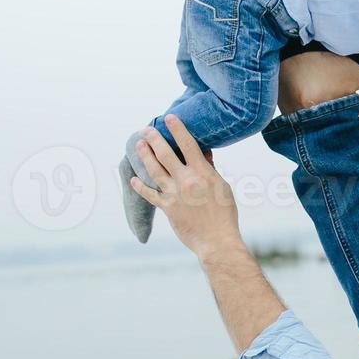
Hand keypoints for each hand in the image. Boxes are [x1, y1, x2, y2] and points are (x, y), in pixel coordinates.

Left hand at [129, 115, 240, 258]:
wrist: (217, 240)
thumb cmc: (224, 214)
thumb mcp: (222, 187)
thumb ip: (210, 169)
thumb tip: (203, 152)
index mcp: (203, 173)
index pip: (188, 144)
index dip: (177, 129)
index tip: (169, 118)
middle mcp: (186, 180)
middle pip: (165, 154)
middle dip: (154, 139)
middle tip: (146, 129)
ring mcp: (174, 194)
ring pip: (154, 170)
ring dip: (145, 156)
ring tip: (138, 145)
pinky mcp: (167, 208)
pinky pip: (150, 195)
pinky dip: (140, 187)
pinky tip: (133, 179)